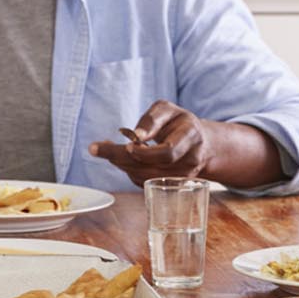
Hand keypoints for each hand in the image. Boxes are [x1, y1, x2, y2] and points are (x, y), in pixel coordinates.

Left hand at [86, 101, 212, 181]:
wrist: (201, 143)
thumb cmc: (179, 122)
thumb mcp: (167, 110)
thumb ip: (152, 119)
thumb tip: (136, 135)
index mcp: (191, 136)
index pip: (167, 151)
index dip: (144, 152)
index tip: (126, 144)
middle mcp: (190, 160)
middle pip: (152, 167)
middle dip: (121, 158)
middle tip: (97, 148)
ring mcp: (183, 177)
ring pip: (146, 177)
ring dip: (121, 164)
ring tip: (102, 149)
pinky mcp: (173, 187)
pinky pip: (145, 182)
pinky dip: (128, 170)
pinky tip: (117, 158)